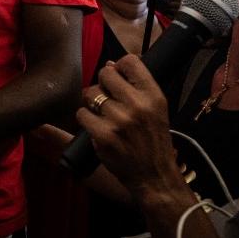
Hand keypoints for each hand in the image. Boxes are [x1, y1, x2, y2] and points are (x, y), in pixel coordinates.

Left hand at [75, 56, 182, 200]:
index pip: (130, 62)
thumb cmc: (153, 140)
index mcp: (153, 96)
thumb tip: (110, 64)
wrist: (154, 175)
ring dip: (92, 102)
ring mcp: (119, 121)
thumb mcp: (156, 109)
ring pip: (90, 93)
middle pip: (105, 74)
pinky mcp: (103, 136)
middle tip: (107, 96)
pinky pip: (82, 113)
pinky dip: (86, 118)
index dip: (119, 66)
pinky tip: (96, 126)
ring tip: (102, 113)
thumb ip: (137, 87)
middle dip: (102, 83)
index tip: (118, 76)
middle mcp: (137, 105)